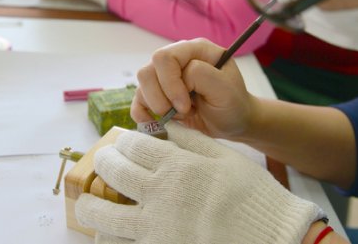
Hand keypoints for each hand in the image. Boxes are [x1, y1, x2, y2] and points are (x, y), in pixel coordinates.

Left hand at [75, 122, 323, 243]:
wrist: (268, 235)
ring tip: (89, 202)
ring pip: (105, 214)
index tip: (122, 143)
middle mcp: (159, 193)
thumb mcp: (227, 157)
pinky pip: (119, 243)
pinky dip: (107, 237)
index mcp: (177, 165)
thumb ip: (194, 140)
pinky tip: (107, 232)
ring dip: (91, 205)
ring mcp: (155, 226)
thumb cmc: (251, 195)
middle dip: (104, 163)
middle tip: (104, 161)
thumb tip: (169, 125)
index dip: (124, 142)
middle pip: (114, 172)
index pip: (135, 145)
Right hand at [131, 38, 257, 139]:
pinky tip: (155, 122)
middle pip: (148, 70)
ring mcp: (166, 76)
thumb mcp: (225, 89)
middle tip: (182, 111)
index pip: (165, 57)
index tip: (186, 106)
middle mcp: (178, 59)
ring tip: (179, 116)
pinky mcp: (159, 95)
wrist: (233, 122)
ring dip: (156, 105)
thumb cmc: (233, 103)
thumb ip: (202, 76)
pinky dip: (142, 113)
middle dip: (160, 96)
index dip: (170, 84)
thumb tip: (180, 76)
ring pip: (142, 84)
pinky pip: (138, 100)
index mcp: (195, 49)